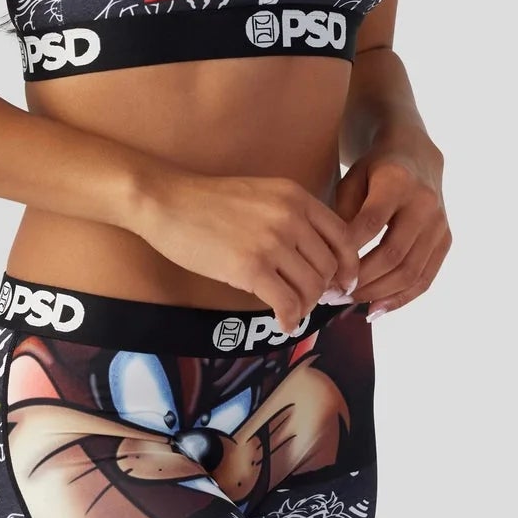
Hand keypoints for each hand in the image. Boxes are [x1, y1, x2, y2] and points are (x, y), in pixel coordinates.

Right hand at [133, 169, 361, 335]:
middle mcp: (291, 217)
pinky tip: (283, 323)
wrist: (168, 203)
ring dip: (305, 306)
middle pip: (328, 267)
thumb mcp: (262, 195)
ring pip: (311, 288)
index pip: (343, 237)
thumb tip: (315, 258)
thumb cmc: (209, 202)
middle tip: (311, 302)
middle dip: (323, 291)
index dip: (349, 266)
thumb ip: (292, 217)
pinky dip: (290, 319)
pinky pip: (287, 303)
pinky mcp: (251, 267)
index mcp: (297, 197)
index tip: (343, 283)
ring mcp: (272, 242)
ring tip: (292, 310)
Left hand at [333, 132, 450, 320]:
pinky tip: (375, 309)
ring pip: (410, 272)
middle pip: (393, 254)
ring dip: (376, 293)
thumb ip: (342, 214)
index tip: (324, 272)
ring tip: (346, 302)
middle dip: (360, 280)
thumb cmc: (375, 170)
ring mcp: (439, 224)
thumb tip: (331, 261)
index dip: (348, 252)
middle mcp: (424, 203)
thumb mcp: (352, 180)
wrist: (416, 156)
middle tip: (330, 294)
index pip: (371, 223)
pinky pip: (425, 278)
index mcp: (397, 182)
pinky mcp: (445, 240)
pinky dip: (400, 299)